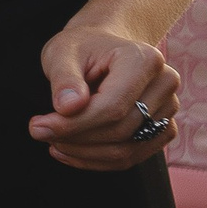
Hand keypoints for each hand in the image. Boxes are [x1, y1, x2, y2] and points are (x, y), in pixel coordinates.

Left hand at [34, 23, 180, 169]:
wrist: (103, 48)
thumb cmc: (81, 48)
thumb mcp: (62, 52)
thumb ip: (64, 78)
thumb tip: (68, 108)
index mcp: (145, 60)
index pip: (113, 106)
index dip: (74, 124)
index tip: (38, 127)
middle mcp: (165, 84)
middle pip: (121, 129)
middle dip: (76, 138)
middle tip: (40, 132)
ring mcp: (169, 109)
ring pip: (127, 149)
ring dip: (85, 153)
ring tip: (53, 142)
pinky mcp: (163, 129)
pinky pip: (133, 156)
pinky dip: (99, 160)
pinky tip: (70, 151)